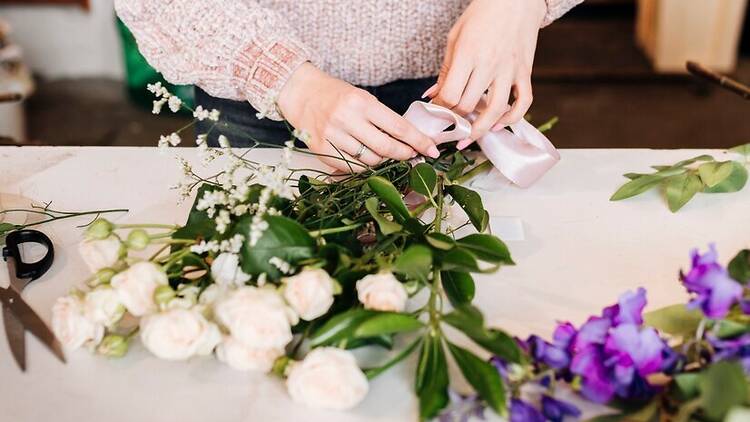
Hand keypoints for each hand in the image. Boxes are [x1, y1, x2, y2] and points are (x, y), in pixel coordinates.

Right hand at [277, 63, 438, 171]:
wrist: (300, 93)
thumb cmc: (335, 95)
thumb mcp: (362, 98)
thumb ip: (382, 118)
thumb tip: (408, 140)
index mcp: (361, 102)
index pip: (398, 126)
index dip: (419, 141)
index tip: (432, 149)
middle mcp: (347, 119)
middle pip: (386, 148)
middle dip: (404, 154)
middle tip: (411, 155)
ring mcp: (333, 136)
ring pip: (369, 161)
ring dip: (382, 161)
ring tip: (382, 153)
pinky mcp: (322, 150)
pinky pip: (351, 168)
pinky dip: (362, 166)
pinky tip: (363, 157)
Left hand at [429, 0, 546, 146]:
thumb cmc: (481, 15)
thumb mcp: (455, 38)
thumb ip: (445, 70)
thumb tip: (432, 96)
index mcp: (468, 55)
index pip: (449, 94)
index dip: (439, 109)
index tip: (436, 113)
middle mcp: (490, 64)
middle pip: (469, 105)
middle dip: (456, 119)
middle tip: (449, 123)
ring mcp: (510, 70)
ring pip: (496, 110)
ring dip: (481, 129)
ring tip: (470, 137)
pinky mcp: (525, 72)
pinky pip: (524, 102)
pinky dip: (512, 118)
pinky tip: (499, 125)